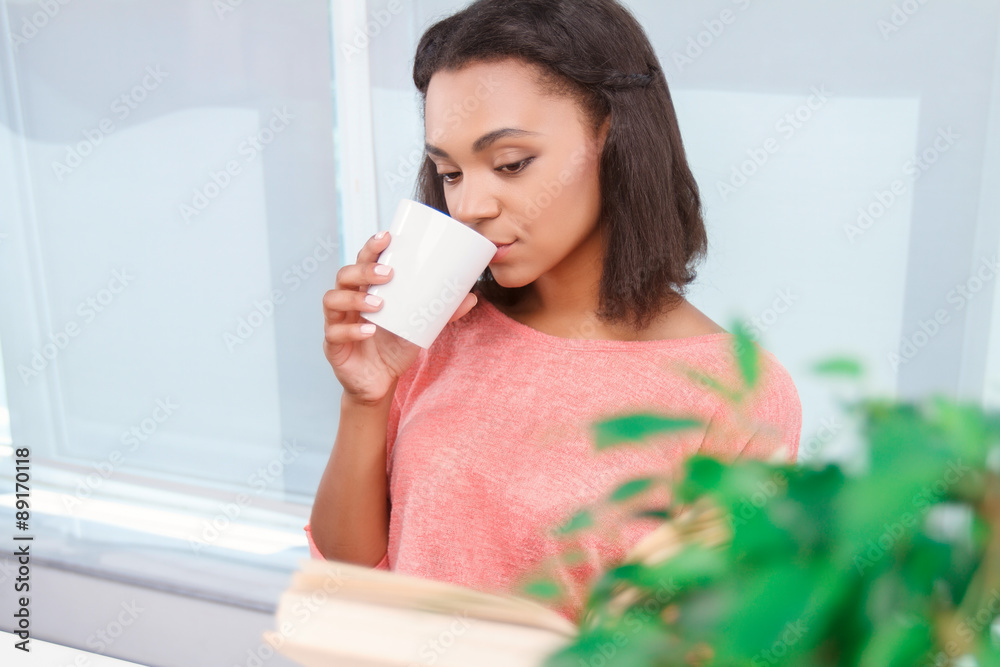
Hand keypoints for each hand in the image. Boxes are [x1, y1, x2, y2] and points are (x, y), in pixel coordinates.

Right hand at [322, 231, 478, 403]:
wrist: (381, 384)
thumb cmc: (395, 348)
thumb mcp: (420, 328)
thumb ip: (442, 313)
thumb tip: (471, 297)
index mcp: (366, 291)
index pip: (362, 261)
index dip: (371, 247)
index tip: (387, 236)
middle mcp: (348, 302)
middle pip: (344, 275)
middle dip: (364, 270)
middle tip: (389, 273)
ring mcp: (336, 323)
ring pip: (332, 299)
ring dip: (356, 298)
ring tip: (380, 304)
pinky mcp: (333, 346)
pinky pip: (334, 333)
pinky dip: (352, 329)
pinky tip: (369, 330)